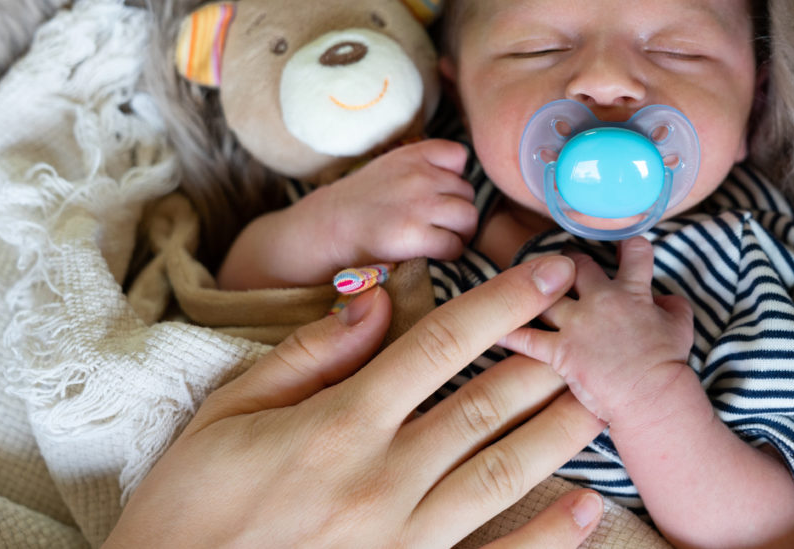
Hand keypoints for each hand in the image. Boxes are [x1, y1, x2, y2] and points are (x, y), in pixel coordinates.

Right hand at [105, 254, 605, 548]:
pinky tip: (584, 506)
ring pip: (502, 471)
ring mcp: (401, 536)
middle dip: (547, 354)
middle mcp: (382, 476)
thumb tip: (374, 297)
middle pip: (486, 402)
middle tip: (593, 319)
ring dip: (560, 430)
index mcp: (340, 422)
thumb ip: (311, 352)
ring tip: (603, 394)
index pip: (441, 342)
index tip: (549, 271)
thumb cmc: (190, 504)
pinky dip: (545, 537)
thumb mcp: (230, 411)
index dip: (503, 300)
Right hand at [305, 137, 477, 267]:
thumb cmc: (362, 201)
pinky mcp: (415, 235)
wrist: (329, 227)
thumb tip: (459, 181)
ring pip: (468, 217)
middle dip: (458, 209)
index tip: (441, 192)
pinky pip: (455, 244)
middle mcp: (419, 176)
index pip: (459, 155)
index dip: (455, 177)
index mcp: (412, 155)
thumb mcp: (391, 166)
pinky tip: (434, 252)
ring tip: (444, 238)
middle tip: (442, 223)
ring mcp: (419, 205)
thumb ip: (423, 166)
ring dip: (461, 232)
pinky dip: (450, 252)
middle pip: (467, 191)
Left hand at [501, 237, 694, 424]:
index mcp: (632, 291)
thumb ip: (673, 304)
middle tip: (561, 265)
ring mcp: (577, 324)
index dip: (629, 244)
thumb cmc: (668, 364)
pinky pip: (525, 338)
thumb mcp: (682, 327)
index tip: (623, 243)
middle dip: (567, 262)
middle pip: (576, 266)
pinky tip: (491, 329)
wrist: (652, 398)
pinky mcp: (559, 350)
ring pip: (545, 294)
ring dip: (532, 288)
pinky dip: (507, 333)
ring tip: (520, 285)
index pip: (634, 252)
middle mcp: (600, 299)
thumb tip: (664, 298)